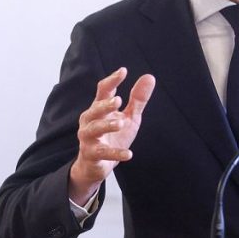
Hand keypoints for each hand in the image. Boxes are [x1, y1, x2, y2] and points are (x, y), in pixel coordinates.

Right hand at [68, 68, 154, 205]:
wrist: (97, 165)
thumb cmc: (113, 137)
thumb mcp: (129, 117)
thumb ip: (138, 99)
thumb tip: (150, 77)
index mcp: (99, 109)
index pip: (102, 91)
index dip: (112, 80)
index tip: (123, 71)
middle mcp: (90, 121)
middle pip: (94, 109)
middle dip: (105, 105)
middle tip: (118, 100)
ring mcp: (88, 138)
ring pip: (93, 129)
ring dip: (106, 125)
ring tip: (121, 123)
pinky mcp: (91, 155)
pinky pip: (102, 153)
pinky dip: (115, 153)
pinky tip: (128, 154)